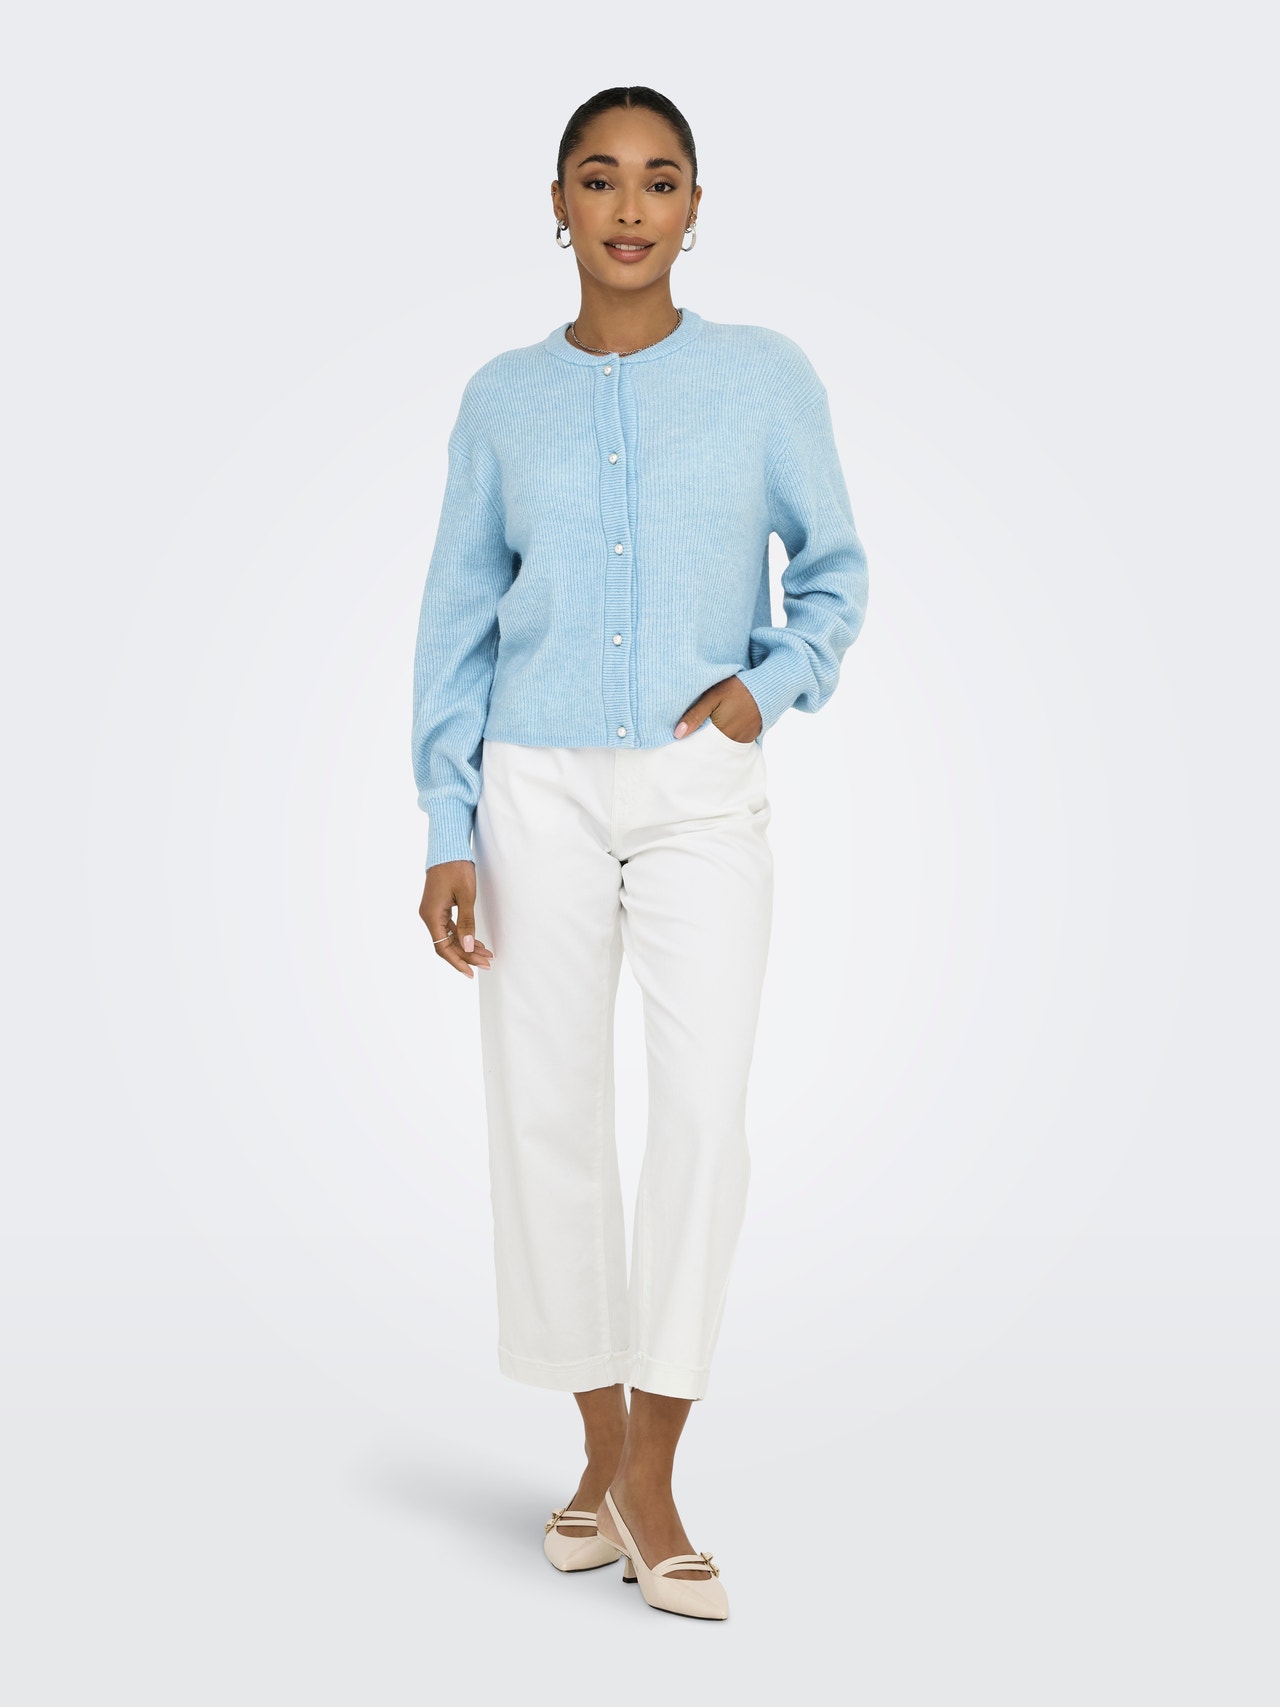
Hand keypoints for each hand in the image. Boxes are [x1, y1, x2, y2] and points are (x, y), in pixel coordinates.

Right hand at [420, 860, 493, 977]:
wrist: (448, 848)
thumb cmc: (456, 868)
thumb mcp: (465, 896)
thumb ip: (466, 923)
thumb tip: (466, 946)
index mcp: (431, 915)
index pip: (442, 947)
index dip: (457, 961)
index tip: (472, 972)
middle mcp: (428, 916)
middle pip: (446, 944)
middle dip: (466, 955)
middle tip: (487, 962)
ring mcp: (433, 911)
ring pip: (449, 937)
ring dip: (466, 946)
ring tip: (486, 954)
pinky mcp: (439, 907)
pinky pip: (449, 927)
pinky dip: (462, 935)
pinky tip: (475, 941)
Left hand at [673, 675, 762, 742]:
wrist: (767, 688)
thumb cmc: (738, 689)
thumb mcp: (713, 696)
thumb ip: (695, 714)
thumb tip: (677, 734)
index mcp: (720, 732)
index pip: (699, 745)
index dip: (689, 743)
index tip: (679, 742)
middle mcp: (732, 741)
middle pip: (710, 749)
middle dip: (700, 745)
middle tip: (688, 742)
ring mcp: (742, 741)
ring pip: (721, 748)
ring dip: (712, 743)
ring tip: (703, 736)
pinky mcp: (749, 739)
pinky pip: (732, 744)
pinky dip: (724, 741)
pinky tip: (718, 733)